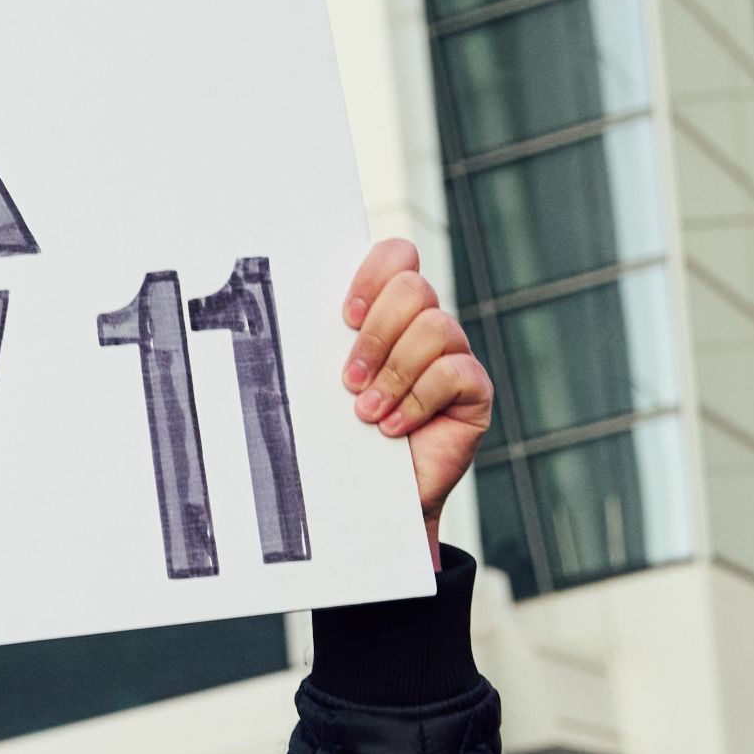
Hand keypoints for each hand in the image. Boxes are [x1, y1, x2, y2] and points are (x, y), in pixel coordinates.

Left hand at [340, 239, 494, 550]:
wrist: (371, 496)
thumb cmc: (343, 436)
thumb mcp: (322, 386)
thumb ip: (319, 348)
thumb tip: (279, 317)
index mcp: (388, 312)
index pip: (396, 256)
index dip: (374, 274)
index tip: (344, 316)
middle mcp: (426, 325)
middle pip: (414, 288)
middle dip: (376, 334)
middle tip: (349, 380)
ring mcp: (454, 355)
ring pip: (435, 327)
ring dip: (394, 373)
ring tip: (367, 413)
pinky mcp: (474, 389)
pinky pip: (455, 372)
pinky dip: (418, 401)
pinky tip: (395, 428)